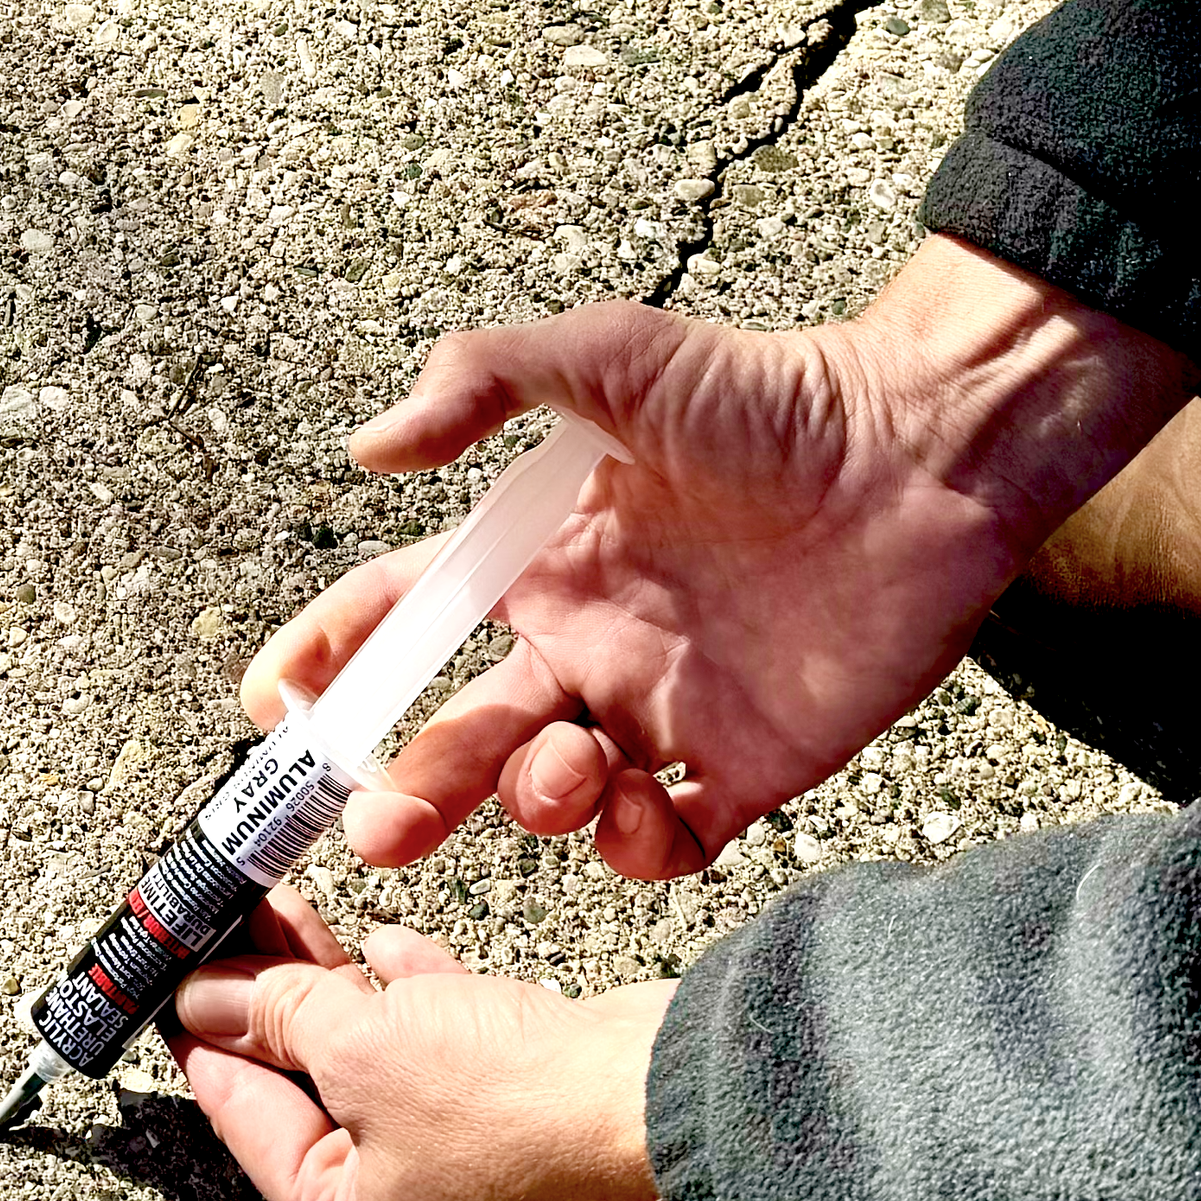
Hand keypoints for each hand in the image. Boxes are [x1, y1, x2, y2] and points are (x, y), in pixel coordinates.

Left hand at [166, 887, 678, 1200]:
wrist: (670, 1096)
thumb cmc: (521, 1106)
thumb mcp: (363, 1046)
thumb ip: (277, 1013)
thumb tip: (207, 997)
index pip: (243, 1121)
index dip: (200, 1034)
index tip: (167, 971)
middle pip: (306, 1090)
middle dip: (266, 996)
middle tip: (225, 917)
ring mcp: (466, 1170)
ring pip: (373, 1063)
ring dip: (331, 986)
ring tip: (285, 906)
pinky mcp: (518, 1118)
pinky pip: (439, 1053)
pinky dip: (409, 998)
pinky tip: (383, 944)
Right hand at [247, 237, 1195, 876]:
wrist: (925, 452)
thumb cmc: (770, 395)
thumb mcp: (611, 355)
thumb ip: (482, 381)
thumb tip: (366, 448)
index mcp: (541, 557)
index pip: (408, 616)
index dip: (335, 656)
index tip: (275, 703)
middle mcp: (588, 640)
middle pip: (463, 730)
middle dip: (406, 784)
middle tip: (375, 823)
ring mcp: (663, 709)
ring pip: (554, 794)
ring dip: (529, 799)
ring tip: (559, 769)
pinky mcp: (748, 763)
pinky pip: (668, 840)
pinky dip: (637, 844)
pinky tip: (641, 802)